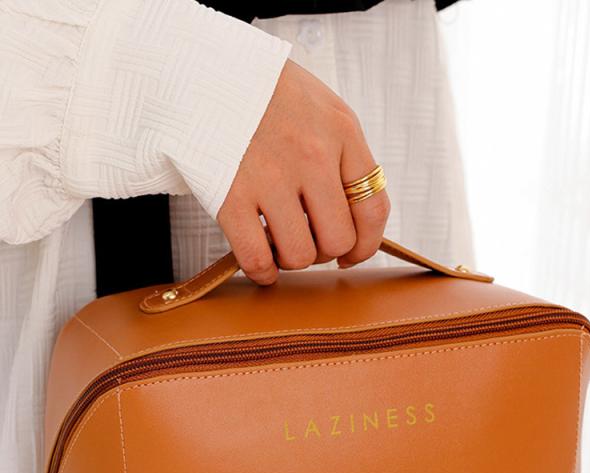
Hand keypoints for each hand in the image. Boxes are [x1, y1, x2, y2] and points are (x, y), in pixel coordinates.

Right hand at [216, 59, 390, 284]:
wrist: (203, 70)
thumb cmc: (268, 94)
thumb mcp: (323, 109)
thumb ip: (345, 158)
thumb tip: (355, 217)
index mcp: (341, 133)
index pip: (373, 208)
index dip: (366, 245)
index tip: (352, 254)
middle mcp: (311, 156)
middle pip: (338, 240)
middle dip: (325, 252)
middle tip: (309, 241)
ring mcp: (270, 176)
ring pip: (300, 255)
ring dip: (292, 260)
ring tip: (280, 242)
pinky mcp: (229, 194)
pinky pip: (256, 258)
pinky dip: (262, 272)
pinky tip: (261, 264)